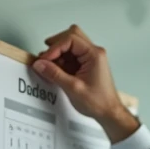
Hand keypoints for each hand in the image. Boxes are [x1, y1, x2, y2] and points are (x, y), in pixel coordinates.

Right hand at [32, 25, 139, 142]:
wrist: (109, 112)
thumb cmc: (98, 102)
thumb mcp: (73, 88)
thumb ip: (54, 74)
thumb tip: (40, 64)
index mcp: (94, 54)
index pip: (70, 39)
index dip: (54, 48)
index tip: (44, 59)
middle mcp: (94, 52)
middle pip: (71, 36)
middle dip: (56, 45)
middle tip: (45, 56)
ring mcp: (91, 57)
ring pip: (71, 44)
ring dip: (58, 53)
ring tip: (50, 66)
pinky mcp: (87, 64)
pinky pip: (72, 55)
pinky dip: (62, 60)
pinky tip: (56, 70)